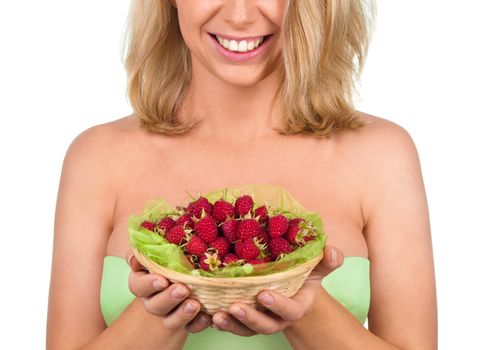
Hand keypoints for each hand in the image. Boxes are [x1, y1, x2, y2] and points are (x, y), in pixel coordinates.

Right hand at [126, 250, 211, 332]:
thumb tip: (136, 253)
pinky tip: (208, 316)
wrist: (184, 274)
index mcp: (142, 283)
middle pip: (155, 306)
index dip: (149, 284)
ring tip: (195, 304)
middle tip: (182, 290)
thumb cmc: (167, 259)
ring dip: (183, 314)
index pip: (138, 286)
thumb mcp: (157, 251)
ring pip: (171, 321)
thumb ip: (145, 251)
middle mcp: (153, 301)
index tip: (162, 280)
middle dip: (169, 298)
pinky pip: (191, 327)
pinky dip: (199, 323)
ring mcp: (169, 314)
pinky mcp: (186, 322)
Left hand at [210, 245, 343, 335]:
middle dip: (250, 318)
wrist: (292, 286)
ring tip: (216, 316)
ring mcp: (261, 320)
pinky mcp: (245, 320)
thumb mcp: (317, 266)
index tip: (263, 294)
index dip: (278, 305)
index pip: (290, 311)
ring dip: (231, 325)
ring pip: (246, 330)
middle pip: (265, 326)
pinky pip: (233, 326)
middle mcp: (278, 318)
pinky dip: (221, 323)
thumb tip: (331, 251)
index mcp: (297, 306)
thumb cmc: (304, 274)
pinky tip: (208, 315)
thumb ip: (327, 260)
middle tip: (234, 307)